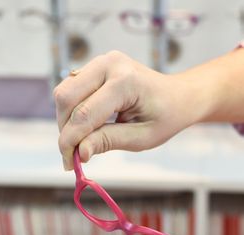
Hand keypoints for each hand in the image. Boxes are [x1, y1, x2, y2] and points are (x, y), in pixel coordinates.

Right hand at [54, 50, 201, 169]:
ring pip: (64, 92)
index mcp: (126, 81)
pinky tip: (87, 126)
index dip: (71, 141)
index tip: (69, 165)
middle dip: (65, 130)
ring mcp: (101, 60)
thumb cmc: (166, 117)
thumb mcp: (142, 137)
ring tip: (82, 141)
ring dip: (66, 120)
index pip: (84, 114)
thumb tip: (79, 153)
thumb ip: (109, 141)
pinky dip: (73, 110)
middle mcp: (109, 63)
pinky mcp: (96, 65)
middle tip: (73, 155)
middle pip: (66, 98)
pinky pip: (71, 88)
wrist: (179, 95)